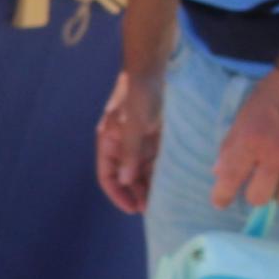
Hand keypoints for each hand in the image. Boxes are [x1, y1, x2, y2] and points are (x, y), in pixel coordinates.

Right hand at [93, 69, 162, 215]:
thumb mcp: (135, 125)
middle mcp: (122, 145)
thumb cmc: (139, 95)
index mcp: (109, 142)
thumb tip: (126, 180)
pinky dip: (161, 171)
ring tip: (163, 200)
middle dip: (136, 193)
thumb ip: (130, 153)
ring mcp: (139, 141)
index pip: (107, 176)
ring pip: (142, 170)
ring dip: (149, 185)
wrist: (154, 69)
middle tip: (152, 209)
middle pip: (126, 176)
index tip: (133, 209)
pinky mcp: (155, 136)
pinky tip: (171, 183)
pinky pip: (156, 160)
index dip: (118, 194)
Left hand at [208, 69, 278, 216]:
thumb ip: (231, 146)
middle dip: (256, 194)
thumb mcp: (244, 115)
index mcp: (250, 140)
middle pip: (258, 198)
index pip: (230, 178)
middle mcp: (274, 154)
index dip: (222, 196)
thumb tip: (218, 174)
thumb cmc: (274, 95)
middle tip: (260, 184)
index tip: (221, 202)